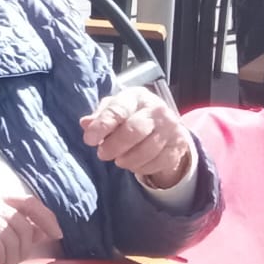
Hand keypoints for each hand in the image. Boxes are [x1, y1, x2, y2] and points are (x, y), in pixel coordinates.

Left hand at [81, 88, 195, 188]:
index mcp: (137, 96)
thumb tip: (85, 123)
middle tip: (102, 154)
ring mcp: (171, 129)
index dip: (102, 125)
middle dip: (114, 145)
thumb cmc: (132, 114)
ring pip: (147, 150)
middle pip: (134, 131)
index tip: (89, 139)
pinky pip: (158, 163)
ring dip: (128, 159)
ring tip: (118, 160)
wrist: (164, 124)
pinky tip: (133, 164)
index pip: (118, 110)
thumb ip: (101, 116)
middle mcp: (157, 110)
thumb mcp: (115, 109)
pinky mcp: (177, 147)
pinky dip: (142, 167)